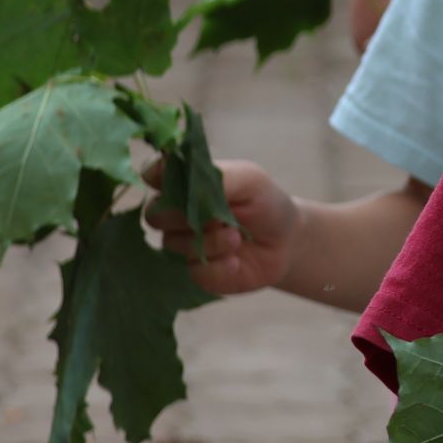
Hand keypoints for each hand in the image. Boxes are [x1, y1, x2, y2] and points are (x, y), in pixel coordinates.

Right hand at [143, 158, 299, 295]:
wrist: (287, 242)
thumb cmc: (266, 203)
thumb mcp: (249, 181)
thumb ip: (216, 176)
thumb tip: (175, 171)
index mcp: (190, 185)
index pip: (156, 177)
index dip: (157, 178)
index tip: (168, 183)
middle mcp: (180, 214)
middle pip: (155, 214)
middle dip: (184, 216)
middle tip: (217, 217)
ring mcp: (186, 244)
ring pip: (175, 244)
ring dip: (209, 241)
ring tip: (237, 237)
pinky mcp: (198, 271)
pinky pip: (195, 271)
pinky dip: (218, 266)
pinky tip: (236, 261)